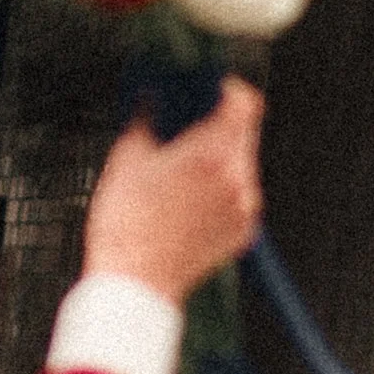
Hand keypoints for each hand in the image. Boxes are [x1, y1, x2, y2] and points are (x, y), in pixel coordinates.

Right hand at [81, 78, 263, 305]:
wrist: (135, 282)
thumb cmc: (127, 225)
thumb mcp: (127, 157)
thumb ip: (147, 118)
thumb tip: (152, 99)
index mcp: (212, 153)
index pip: (245, 103)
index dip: (229, 91)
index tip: (212, 92)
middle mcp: (238, 177)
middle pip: (244, 133)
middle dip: (219, 126)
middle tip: (188, 130)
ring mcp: (245, 207)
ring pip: (242, 165)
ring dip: (220, 159)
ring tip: (183, 170)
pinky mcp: (245, 231)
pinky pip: (241, 195)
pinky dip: (223, 190)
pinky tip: (190, 199)